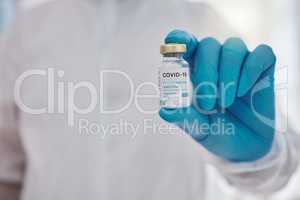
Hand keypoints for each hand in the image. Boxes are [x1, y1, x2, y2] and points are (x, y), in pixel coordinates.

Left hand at [159, 30, 275, 161]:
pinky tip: (244, 91)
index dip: (180, 39)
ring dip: (228, 74)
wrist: (247, 147)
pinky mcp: (262, 68)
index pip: (186, 44)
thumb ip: (184, 117)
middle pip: (209, 45)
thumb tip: (164, 111)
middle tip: (208, 102)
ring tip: (226, 102)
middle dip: (207, 71)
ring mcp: (240, 63)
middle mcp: (216, 62)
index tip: (175, 45)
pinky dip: (250, 70)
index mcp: (195, 71)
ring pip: (233, 46)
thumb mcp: (198, 128)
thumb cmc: (218, 132)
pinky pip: (261, 54)